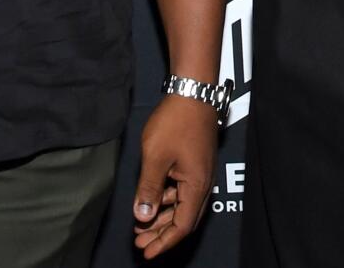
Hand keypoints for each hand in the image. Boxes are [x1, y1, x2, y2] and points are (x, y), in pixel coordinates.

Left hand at [131, 94, 219, 257]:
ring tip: (141, 224)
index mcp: (197, 185)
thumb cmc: (176, 122)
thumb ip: (149, 189)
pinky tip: (152, 200)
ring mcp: (202, 173)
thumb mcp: (155, 157)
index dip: (164, 242)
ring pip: (183, 205)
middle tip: (140, 242)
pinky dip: (167, 200)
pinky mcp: (196, 164)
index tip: (146, 252)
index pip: (182, 226)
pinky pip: (183, 191)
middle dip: (161, 234)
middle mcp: (204, 183)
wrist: (193, 92)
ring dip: (163, 217)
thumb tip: (143, 216)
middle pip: (185, 219)